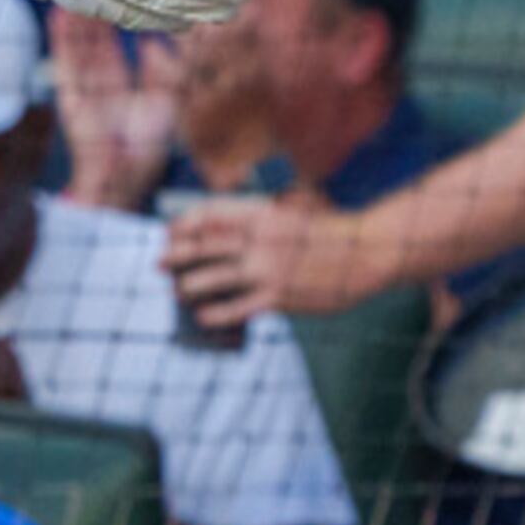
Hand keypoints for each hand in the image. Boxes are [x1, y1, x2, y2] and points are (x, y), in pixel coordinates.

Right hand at [46, 9, 181, 212]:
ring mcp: (82, 89)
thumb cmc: (146, 148)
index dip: (110, 22)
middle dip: (89, 14)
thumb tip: (156, 44)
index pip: (111, 46)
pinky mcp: (71, 96)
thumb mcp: (164, 103)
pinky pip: (65, 62)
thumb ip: (163, 72)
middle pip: (90, 41)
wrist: (125, 176)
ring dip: (74, 20)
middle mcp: (98, 84)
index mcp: (117, 86)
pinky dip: (61, 40)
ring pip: (76, 46)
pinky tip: (59, 16)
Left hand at [163, 191, 379, 324]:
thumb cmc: (327, 231)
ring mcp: (268, 268)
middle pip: (203, 246)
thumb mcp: (292, 209)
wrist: (365, 252)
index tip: (172, 232)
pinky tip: (202, 315)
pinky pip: (237, 307)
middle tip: (159, 263)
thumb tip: (228, 227)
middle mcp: (259, 238)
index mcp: (261, 212)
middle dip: (176, 255)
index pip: (209, 214)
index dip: (184, 224)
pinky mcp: (278, 296)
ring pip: (213, 278)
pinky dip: (215, 312)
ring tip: (178, 291)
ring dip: (188, 286)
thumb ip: (261, 216)